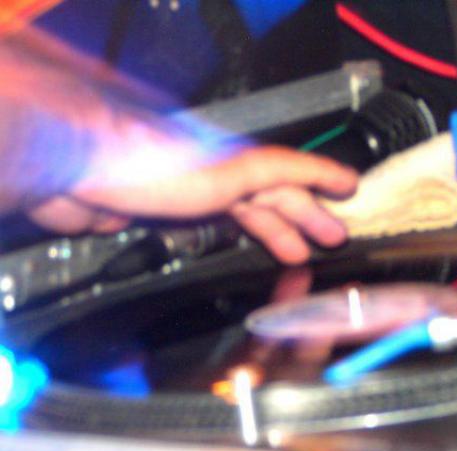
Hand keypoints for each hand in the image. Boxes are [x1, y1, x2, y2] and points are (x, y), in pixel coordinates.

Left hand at [28, 124, 357, 263]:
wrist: (79, 165)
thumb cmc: (149, 162)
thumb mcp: (229, 169)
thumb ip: (275, 174)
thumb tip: (321, 176)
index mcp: (238, 164)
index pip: (291, 171)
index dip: (323, 179)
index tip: (351, 187)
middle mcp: (220, 176)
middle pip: (272, 197)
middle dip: (305, 220)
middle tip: (332, 238)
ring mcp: (194, 195)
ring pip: (245, 215)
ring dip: (274, 234)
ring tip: (297, 256)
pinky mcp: (168, 214)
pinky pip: (213, 230)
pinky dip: (236, 239)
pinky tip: (245, 250)